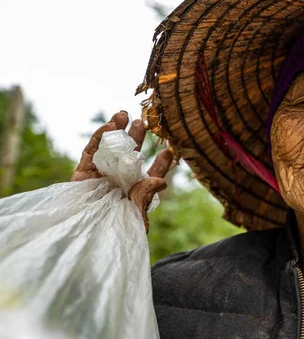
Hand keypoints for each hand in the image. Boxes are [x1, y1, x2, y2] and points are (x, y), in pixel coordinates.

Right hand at [72, 111, 172, 231]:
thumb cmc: (114, 234)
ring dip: (117, 132)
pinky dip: (100, 138)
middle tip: (145, 122)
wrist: (85, 241)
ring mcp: (99, 178)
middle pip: (129, 156)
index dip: (160, 164)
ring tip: (125, 114)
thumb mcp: (134, 218)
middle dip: (137, 139)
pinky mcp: (82, 176)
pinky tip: (111, 125)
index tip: (169, 152)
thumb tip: (161, 181)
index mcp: (134, 195)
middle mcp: (118, 183)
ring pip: (109, 150)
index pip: (150, 177)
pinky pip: (91, 152)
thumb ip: (145, 198)